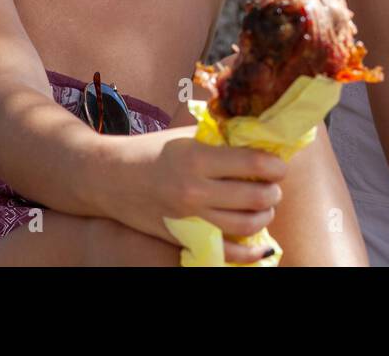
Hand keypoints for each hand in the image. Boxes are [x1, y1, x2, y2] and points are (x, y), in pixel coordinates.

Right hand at [104, 127, 286, 262]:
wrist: (108, 178)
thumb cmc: (151, 151)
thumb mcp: (187, 136)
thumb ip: (222, 139)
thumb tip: (261, 139)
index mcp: (197, 158)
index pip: (253, 163)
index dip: (276, 165)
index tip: (279, 165)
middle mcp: (195, 190)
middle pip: (255, 197)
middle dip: (273, 191)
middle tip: (273, 186)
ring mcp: (188, 218)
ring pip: (246, 225)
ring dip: (265, 215)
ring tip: (264, 206)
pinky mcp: (182, 237)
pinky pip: (225, 251)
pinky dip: (249, 251)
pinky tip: (261, 244)